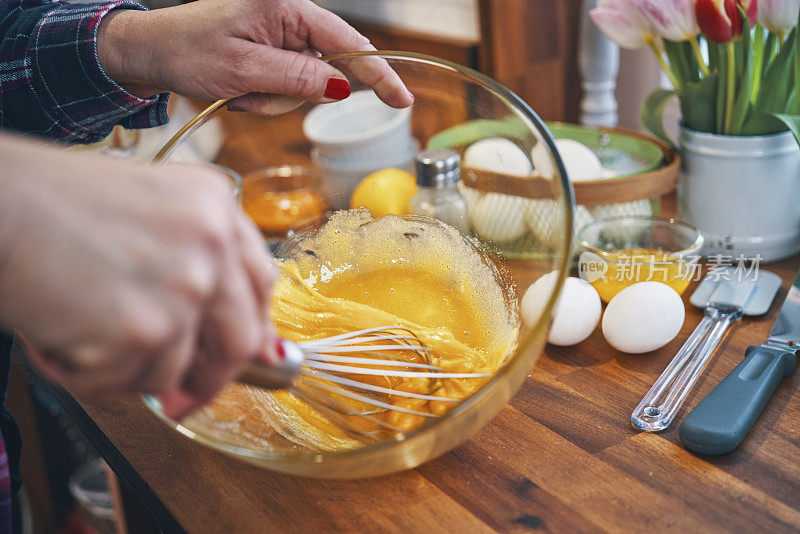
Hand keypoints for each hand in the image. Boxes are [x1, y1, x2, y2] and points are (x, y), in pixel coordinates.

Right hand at [0, 136, 278, 419]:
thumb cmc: (48, 205)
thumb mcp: (147, 213)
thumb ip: (199, 262)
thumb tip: (248, 341)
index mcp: (215, 205)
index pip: (260, 283)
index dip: (251, 327)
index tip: (243, 356)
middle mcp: (212, 244)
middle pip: (239, 340)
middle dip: (210, 380)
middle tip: (182, 399)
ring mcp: (183, 287)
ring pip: (173, 370)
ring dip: (122, 368)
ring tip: (76, 330)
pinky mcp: (144, 329)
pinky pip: (124, 383)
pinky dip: (84, 375)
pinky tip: (56, 336)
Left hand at [97, 0, 413, 113]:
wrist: (150, 51)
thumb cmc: (187, 50)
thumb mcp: (243, 69)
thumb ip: (297, 77)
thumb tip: (342, 86)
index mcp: (286, 7)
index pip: (347, 43)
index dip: (376, 74)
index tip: (401, 100)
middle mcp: (288, 15)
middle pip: (325, 68)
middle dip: (291, 92)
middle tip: (250, 95)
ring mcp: (280, 33)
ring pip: (306, 83)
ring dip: (273, 98)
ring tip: (238, 91)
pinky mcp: (272, 49)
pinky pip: (287, 84)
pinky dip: (265, 96)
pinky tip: (239, 90)